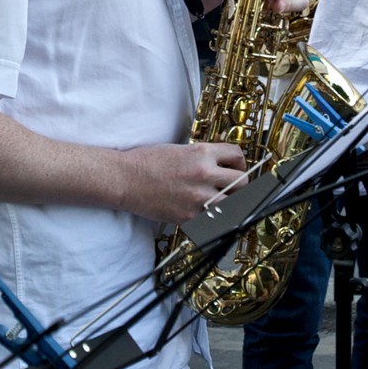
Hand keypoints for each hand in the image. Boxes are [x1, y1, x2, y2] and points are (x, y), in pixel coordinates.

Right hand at [121, 141, 249, 224]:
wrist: (125, 179)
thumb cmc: (146, 162)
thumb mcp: (179, 149)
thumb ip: (202, 157)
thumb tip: (220, 165)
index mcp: (202, 153)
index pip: (237, 155)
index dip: (240, 161)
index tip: (237, 166)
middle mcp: (205, 174)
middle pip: (242, 181)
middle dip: (240, 183)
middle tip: (233, 186)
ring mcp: (199, 197)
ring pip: (233, 203)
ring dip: (230, 202)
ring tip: (221, 200)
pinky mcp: (190, 216)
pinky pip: (214, 219)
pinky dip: (213, 216)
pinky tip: (206, 212)